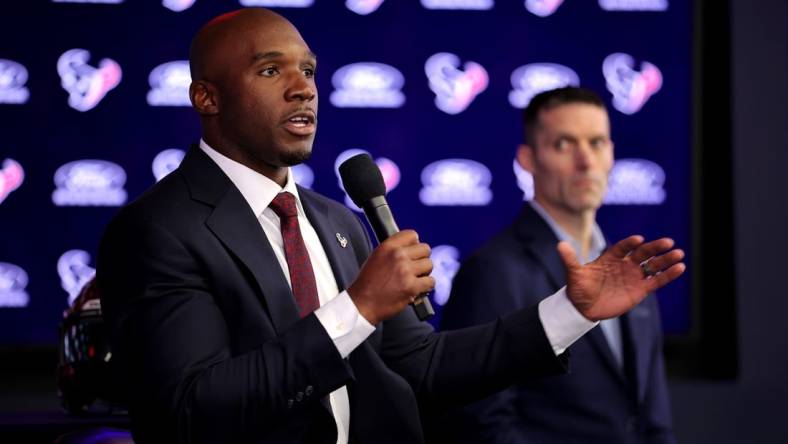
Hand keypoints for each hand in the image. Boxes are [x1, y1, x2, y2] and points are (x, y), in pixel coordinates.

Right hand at [348, 230, 434, 324]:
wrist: (362, 304)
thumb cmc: (368, 283)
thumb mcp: (377, 257)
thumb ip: (393, 250)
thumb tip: (412, 248)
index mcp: (387, 247)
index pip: (412, 235)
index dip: (415, 244)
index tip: (413, 252)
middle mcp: (397, 256)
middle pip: (425, 249)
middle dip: (422, 259)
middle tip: (416, 268)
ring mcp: (405, 271)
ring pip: (429, 265)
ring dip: (425, 273)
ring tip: (416, 279)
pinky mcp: (411, 286)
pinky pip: (430, 282)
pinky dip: (426, 287)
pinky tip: (417, 289)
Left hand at [559, 235, 684, 320]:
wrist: (584, 308)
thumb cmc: (579, 288)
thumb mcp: (574, 274)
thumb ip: (570, 259)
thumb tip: (560, 245)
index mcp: (610, 257)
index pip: (623, 247)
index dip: (630, 243)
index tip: (639, 239)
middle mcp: (625, 264)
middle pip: (643, 253)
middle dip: (655, 248)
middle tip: (668, 242)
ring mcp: (634, 276)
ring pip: (653, 265)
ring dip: (666, 260)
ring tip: (679, 254)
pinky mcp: (640, 289)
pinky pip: (656, 281)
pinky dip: (668, 275)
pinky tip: (680, 268)